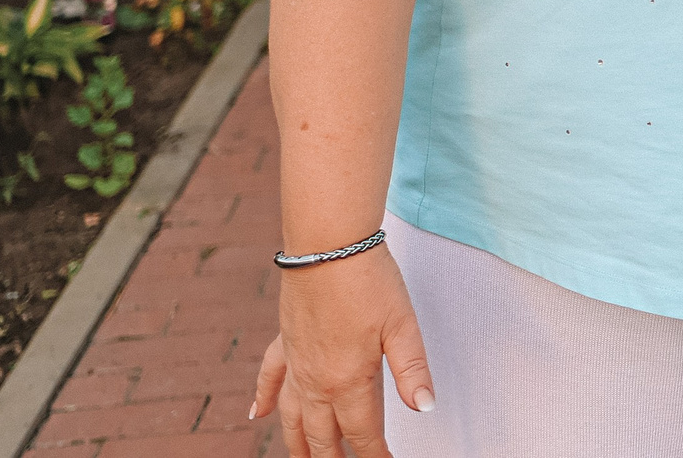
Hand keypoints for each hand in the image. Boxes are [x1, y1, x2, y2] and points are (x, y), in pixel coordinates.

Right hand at [250, 246, 434, 456]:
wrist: (328, 246)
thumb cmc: (369, 281)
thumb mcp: (403, 326)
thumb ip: (412, 371)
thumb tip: (425, 407)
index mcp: (348, 381)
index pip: (362, 433)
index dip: (375, 455)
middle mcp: (316, 380)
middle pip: (322, 435)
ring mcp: (296, 363)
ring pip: (291, 418)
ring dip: (297, 444)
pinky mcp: (284, 342)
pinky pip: (269, 379)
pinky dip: (263, 399)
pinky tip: (257, 415)